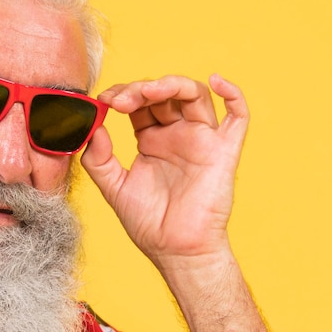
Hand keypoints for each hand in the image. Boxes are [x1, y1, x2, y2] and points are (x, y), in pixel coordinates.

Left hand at [80, 74, 248, 268]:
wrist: (175, 251)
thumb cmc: (148, 223)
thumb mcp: (114, 188)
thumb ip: (99, 159)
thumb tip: (93, 127)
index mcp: (152, 140)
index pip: (139, 103)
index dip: (123, 95)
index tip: (104, 101)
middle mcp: (177, 135)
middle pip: (163, 94)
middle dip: (140, 90)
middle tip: (119, 100)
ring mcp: (201, 140)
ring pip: (195, 95)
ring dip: (172, 85)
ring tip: (148, 91)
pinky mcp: (224, 151)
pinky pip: (238, 117)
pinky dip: (233, 94)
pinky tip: (217, 79)